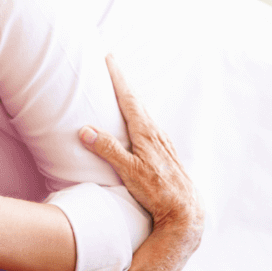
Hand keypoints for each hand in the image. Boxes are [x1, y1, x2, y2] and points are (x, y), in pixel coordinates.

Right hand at [78, 56, 202, 232]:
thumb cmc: (158, 192)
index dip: (118, 78)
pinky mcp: (165, 154)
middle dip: (123, 82)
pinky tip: (139, 122)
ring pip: (144, 113)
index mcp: (146, 133)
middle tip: (112, 64)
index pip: (129, 99)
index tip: (109, 59)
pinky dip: (140, 115)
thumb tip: (86, 130)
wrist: (185, 211)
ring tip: (121, 89)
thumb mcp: (129, 171)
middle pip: (137, 101)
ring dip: (132, 98)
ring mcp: (163, 143)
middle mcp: (156, 134)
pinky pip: (149, 125)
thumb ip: (108, 149)